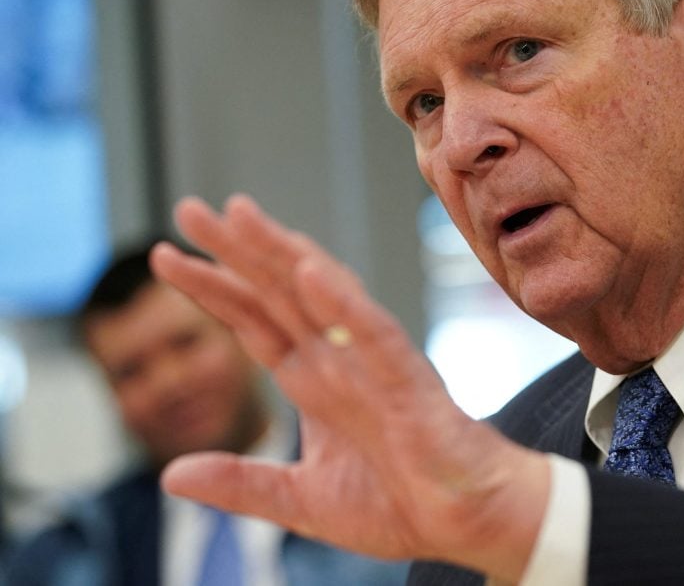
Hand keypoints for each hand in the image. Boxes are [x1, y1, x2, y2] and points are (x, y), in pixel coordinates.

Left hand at [151, 195, 548, 579]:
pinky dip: (344, 304)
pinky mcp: (408, 381)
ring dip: (282, 255)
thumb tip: (171, 475)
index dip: (210, 288)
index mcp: (311, 381)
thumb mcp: (300, 501)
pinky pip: (374, 334)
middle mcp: (336, 360)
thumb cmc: (398, 502)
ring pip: (322, 296)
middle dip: (234, 250)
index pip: (251, 321)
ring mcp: (370, 364)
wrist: (466, 524)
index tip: (166, 255)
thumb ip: (242, 483)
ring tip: (241, 217)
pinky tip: (311, 273)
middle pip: (277, 292)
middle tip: (190, 209)